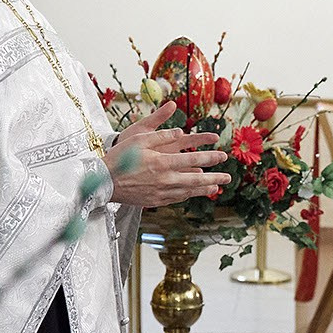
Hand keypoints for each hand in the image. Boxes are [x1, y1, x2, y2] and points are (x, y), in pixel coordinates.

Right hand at [107, 102, 229, 207]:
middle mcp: (165, 179)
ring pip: (188, 192)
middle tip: (228, 178)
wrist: (104, 181)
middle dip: (214, 178)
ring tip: (216, 188)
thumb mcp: (139, 139)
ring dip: (204, 190)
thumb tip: (181, 131)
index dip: (211, 158)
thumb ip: (161, 134)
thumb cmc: (120, 157)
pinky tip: (193, 193)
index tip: (223, 156)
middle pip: (196, 179)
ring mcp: (161, 192)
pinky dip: (188, 196)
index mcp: (162, 162)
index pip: (193, 160)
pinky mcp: (155, 201)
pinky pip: (176, 198)